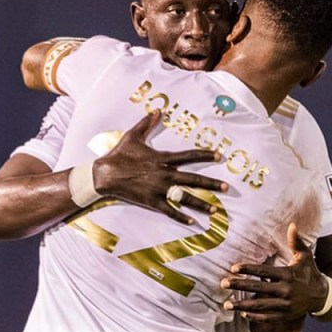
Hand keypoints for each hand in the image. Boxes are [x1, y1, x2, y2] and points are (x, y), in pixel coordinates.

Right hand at [92, 110, 227, 223]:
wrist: (105, 174)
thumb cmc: (119, 154)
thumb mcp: (133, 135)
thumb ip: (147, 123)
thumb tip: (157, 110)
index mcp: (163, 158)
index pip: (190, 156)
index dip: (206, 155)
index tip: (220, 155)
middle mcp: (165, 174)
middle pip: (193, 179)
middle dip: (211, 184)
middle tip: (227, 188)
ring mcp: (159, 189)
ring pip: (185, 198)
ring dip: (201, 204)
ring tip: (215, 209)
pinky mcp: (151, 201)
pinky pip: (169, 211)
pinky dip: (181, 217)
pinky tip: (192, 222)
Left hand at [222, 223, 327, 322]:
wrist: (322, 296)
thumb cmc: (309, 272)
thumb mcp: (305, 256)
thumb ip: (296, 241)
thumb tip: (292, 224)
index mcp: (288, 275)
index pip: (264, 272)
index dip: (248, 269)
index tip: (233, 268)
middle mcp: (285, 291)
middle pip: (258, 288)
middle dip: (239, 285)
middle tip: (223, 283)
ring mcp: (285, 305)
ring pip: (260, 306)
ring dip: (242, 306)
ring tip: (226, 304)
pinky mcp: (285, 316)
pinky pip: (267, 318)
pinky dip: (254, 317)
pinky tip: (242, 314)